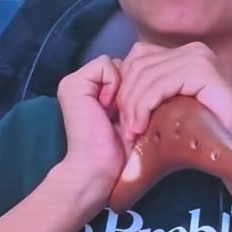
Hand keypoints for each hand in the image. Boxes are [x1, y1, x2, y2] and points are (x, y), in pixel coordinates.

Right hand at [56, 55, 128, 205]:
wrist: (97, 169)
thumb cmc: (119, 152)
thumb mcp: (131, 116)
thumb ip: (135, 95)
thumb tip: (158, 77)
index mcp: (92, 91)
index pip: (124, 71)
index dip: (136, 87)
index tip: (132, 114)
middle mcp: (81, 83)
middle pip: (121, 65)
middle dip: (131, 85)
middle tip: (125, 114)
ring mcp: (74, 82)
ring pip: (114, 63)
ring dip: (123, 86)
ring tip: (116, 112)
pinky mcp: (73, 84)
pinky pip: (105, 64)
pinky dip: (114, 83)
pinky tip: (108, 107)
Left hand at [114, 42, 231, 143]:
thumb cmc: (200, 132)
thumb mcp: (165, 104)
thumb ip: (147, 85)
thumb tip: (114, 72)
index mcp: (182, 53)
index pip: (138, 57)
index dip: (123, 85)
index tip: (120, 115)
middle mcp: (192, 50)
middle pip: (138, 64)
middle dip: (125, 97)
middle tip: (126, 127)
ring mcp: (198, 57)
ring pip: (145, 75)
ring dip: (133, 106)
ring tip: (133, 131)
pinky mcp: (202, 71)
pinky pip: (159, 85)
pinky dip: (144, 106)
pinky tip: (141, 125)